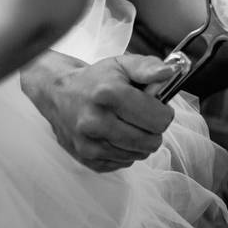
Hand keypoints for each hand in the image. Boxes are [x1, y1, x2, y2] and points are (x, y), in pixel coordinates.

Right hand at [21, 51, 175, 171]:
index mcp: (109, 95)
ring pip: (139, 154)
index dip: (163, 112)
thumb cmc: (96, 79)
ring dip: (140, 141)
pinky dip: (125, 151)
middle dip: (153, 128)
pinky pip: (123, 163)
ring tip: (127, 123)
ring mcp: (89, 144)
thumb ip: (148, 67)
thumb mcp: (122, 64)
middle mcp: (96, 122)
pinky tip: (115, 134)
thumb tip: (169, 73)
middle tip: (142, 115)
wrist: (59, 93)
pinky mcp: (86, 159)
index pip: (158, 119)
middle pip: (151, 141)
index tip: (155, 105)